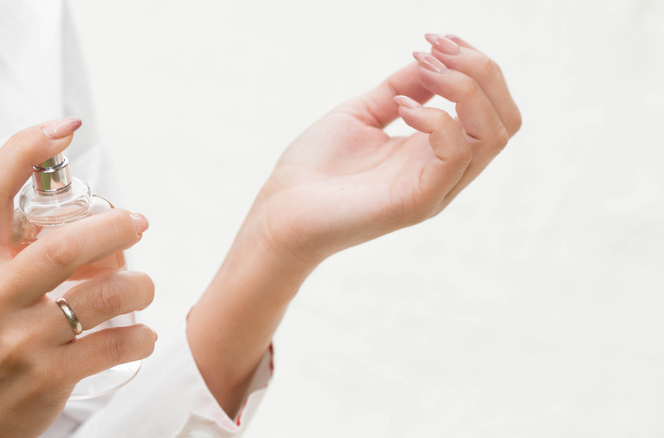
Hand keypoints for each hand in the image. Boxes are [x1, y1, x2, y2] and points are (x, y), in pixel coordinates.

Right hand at [0, 119, 156, 437]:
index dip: (27, 150)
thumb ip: (28, 251)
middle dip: (117, 227)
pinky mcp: (50, 378)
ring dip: (140, 285)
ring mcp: (20, 341)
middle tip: (139, 223)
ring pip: (106, 295)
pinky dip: (142, 335)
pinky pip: (118, 344)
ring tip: (142, 288)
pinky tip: (140, 334)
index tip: (64, 129)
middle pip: (67, 244)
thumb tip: (109, 224)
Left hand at [251, 34, 521, 265]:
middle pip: (506, 120)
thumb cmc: (314, 167)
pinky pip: (456, 154)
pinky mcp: (418, 202)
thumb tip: (431, 60)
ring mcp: (435, 189)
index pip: (491, 109)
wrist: (281, 211)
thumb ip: (402, 89)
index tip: (436, 39)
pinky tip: (401, 109)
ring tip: (423, 70)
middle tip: (436, 49)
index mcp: (435, 152)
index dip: (476, 66)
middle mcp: (444, 172)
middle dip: (481, 71)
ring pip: (492, 136)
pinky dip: (436, 118)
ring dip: (464, 88)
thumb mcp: (363, 113)